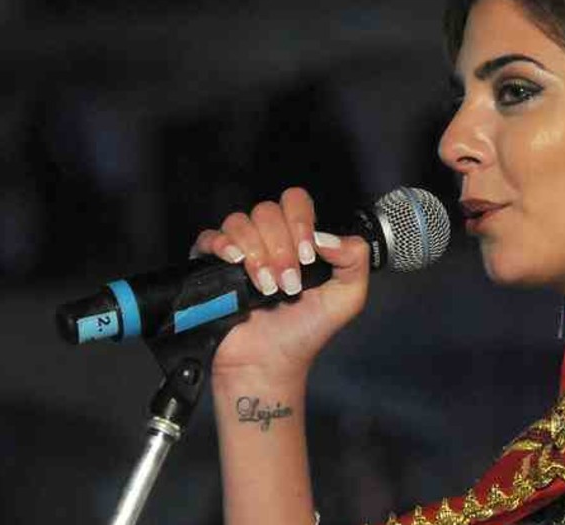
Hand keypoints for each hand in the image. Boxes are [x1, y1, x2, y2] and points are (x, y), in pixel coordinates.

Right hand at [190, 187, 369, 385]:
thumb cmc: (305, 331)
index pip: (296, 202)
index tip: (307, 258)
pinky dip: (223, 246)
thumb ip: (355, 258)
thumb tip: (325, 235)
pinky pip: (209, 237)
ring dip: (256, 254)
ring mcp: (239, 251)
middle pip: (267, 211)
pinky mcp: (211, 266)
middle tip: (288, 284)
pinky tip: (235, 264)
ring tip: (266, 288)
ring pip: (240, 222)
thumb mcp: (348, 297)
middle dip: (280, 248)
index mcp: (298, 240)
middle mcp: (268, 240)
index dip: (300, 222)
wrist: (269, 363)